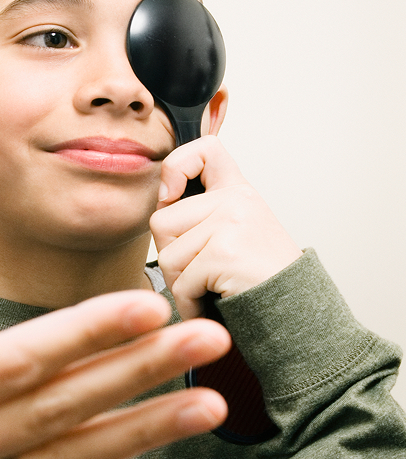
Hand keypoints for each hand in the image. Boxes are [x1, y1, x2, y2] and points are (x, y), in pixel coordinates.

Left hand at [151, 135, 300, 320]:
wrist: (296, 309)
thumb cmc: (257, 276)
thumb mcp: (235, 230)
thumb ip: (202, 213)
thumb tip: (161, 201)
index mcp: (238, 191)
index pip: (205, 149)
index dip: (177, 166)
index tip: (171, 196)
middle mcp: (236, 201)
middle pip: (161, 221)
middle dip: (171, 254)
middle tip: (202, 270)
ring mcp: (231, 224)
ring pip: (167, 256)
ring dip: (181, 282)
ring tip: (211, 286)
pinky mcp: (225, 253)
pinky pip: (181, 282)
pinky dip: (191, 302)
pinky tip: (214, 301)